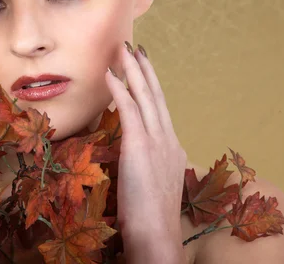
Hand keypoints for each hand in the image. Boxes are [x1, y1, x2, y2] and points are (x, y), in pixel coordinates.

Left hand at [105, 41, 186, 262]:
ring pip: (145, 96)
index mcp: (172, 148)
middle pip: (156, 96)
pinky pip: (129, 109)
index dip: (151, 87)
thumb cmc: (152, 218)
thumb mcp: (153, 185)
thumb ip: (149, 166)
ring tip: (124, 50)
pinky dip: (120, 89)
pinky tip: (111, 74)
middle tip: (136, 48)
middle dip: (145, 69)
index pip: (160, 110)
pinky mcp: (140, 146)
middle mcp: (168, 139)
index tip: (143, 69)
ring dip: (133, 70)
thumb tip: (139, 157)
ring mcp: (157, 141)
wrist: (157, 235)